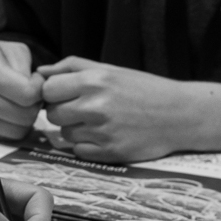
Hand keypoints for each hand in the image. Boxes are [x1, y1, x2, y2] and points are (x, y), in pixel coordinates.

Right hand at [0, 39, 43, 140]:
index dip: (39, 88)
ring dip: (25, 118)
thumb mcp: (12, 49)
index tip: (34, 80)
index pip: (28, 94)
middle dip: (34, 104)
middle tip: (27, 92)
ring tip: (18, 102)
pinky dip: (13, 127)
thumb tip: (36, 91)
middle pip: (26, 115)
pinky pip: (8, 138)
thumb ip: (28, 67)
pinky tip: (8, 112)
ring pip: (20, 130)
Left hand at [39, 57, 192, 161]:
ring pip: (65, 134)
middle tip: (84, 109)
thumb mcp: (110, 69)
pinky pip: (79, 152)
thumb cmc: (143, 89)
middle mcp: (95, 106)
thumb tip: (39, 71)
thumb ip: (72, 67)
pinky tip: (106, 136)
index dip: (53, 93)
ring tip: (100, 122)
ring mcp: (102, 131)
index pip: (48, 89)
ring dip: (76, 130)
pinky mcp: (108, 153)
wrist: (180, 115)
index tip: (65, 95)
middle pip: (52, 114)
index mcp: (95, 81)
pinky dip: (87, 146)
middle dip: (62, 112)